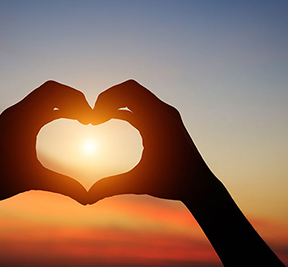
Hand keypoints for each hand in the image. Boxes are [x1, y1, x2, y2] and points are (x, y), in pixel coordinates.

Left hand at [0, 80, 90, 204]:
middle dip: (74, 99)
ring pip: (44, 97)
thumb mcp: (33, 180)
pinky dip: (54, 110)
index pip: (54, 93)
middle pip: (51, 90)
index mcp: (21, 118)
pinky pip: (37, 107)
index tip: (92, 119)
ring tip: (82, 120)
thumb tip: (88, 199)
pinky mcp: (11, 122)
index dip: (78, 100)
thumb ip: (63, 186)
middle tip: (89, 117)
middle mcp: (17, 111)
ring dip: (64, 104)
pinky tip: (65, 120)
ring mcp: (13, 115)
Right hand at [88, 79, 214, 203]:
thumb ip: (112, 186)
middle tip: (92, 115)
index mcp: (158, 120)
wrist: (200, 185)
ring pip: (136, 96)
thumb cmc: (173, 183)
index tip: (91, 118)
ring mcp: (166, 114)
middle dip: (108, 98)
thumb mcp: (139, 183)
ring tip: (98, 118)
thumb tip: (87, 198)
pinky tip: (111, 119)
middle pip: (130, 89)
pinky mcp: (166, 120)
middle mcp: (164, 112)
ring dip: (116, 102)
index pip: (128, 92)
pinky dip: (125, 109)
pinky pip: (142, 106)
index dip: (105, 99)